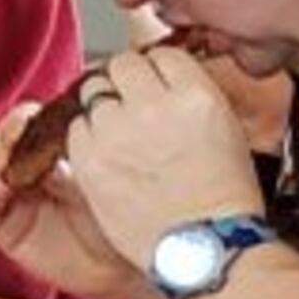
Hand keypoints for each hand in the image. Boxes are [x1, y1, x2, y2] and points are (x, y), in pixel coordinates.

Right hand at [0, 106, 162, 298]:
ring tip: (4, 180)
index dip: (18, 120)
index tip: (25, 124)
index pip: (22, 123)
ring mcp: (12, 196)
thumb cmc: (121, 216)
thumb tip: (54, 124)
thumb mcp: (102, 175)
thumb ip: (75, 148)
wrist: (120, 265)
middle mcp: (27, 169)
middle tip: (9, 153)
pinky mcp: (1, 225)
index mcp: (52, 150)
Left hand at [58, 42, 268, 275]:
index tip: (151, 82)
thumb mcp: (224, 127)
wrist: (205, 243)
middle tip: (128, 104)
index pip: (160, 54)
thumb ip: (189, 96)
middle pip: (119, 66)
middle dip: (122, 82)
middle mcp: (153, 105)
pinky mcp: (90, 159)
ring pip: (91, 94)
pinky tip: (104, 155)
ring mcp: (117, 131)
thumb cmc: (222, 194)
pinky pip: (74, 130)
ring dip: (101, 108)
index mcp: (195, 94)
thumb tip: (162, 79)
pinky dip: (84, 137)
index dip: (153, 69)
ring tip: (118, 134)